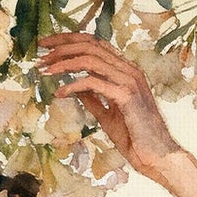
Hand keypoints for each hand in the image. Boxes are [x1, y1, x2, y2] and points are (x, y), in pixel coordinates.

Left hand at [34, 32, 183, 182]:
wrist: (157, 155)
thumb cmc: (135, 138)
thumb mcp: (107, 114)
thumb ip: (93, 98)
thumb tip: (75, 88)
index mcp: (126, 71)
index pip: (95, 44)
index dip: (70, 40)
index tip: (48, 46)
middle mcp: (129, 70)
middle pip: (90, 45)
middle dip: (62, 46)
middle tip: (40, 54)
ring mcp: (129, 80)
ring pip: (90, 59)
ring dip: (63, 62)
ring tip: (44, 70)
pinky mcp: (126, 95)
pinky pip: (93, 82)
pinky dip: (73, 85)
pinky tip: (60, 94)